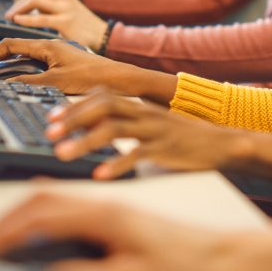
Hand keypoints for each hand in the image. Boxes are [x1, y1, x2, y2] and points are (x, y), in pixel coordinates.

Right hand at [0, 38, 137, 95]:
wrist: (118, 79)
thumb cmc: (92, 77)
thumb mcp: (56, 82)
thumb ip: (29, 82)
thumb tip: (5, 84)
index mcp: (46, 45)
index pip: (9, 45)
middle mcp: (49, 46)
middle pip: (14, 49)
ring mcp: (56, 54)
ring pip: (25, 57)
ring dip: (9, 67)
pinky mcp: (63, 62)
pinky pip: (36, 64)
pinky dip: (24, 72)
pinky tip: (22, 83)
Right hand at [0, 191, 237, 270]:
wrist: (216, 255)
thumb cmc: (182, 265)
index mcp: (103, 214)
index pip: (41, 217)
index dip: (8, 234)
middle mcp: (103, 202)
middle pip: (41, 199)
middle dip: (7, 219)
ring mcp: (109, 204)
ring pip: (53, 196)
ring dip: (22, 211)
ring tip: (1, 233)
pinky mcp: (114, 211)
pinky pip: (69, 200)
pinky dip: (44, 207)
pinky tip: (38, 215)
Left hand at [5, 0, 107, 50]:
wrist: (103, 35)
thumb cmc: (82, 27)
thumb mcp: (65, 11)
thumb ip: (49, 8)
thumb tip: (27, 9)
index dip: (20, 1)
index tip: (13, 11)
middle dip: (17, 4)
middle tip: (7, 15)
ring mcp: (65, 7)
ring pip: (35, 0)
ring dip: (18, 9)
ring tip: (10, 17)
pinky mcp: (66, 21)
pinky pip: (41, 17)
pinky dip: (27, 18)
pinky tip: (17, 20)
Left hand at [46, 90, 271, 179]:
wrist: (221, 144)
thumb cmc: (183, 137)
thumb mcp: (151, 124)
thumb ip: (126, 121)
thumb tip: (94, 125)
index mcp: (139, 106)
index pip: (101, 96)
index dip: (74, 105)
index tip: (52, 118)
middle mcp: (144, 113)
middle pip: (103, 106)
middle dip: (73, 118)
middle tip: (50, 133)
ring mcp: (155, 129)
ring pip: (114, 128)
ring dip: (84, 140)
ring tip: (62, 154)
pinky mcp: (166, 148)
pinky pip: (137, 154)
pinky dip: (116, 164)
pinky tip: (100, 175)